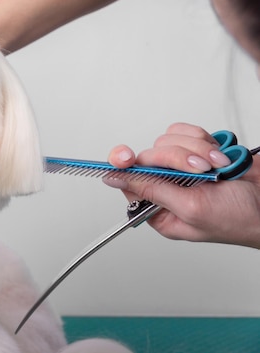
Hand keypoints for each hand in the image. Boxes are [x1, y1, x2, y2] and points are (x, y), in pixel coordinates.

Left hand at [105, 122, 259, 248]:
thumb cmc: (238, 219)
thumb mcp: (189, 209)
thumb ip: (151, 190)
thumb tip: (115, 179)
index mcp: (157, 208)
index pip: (128, 180)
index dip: (124, 166)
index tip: (124, 157)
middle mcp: (166, 186)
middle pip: (149, 156)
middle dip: (176, 159)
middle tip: (201, 171)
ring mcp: (182, 167)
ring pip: (167, 141)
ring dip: (195, 150)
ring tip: (216, 167)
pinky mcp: (197, 151)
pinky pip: (186, 133)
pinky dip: (203, 141)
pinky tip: (219, 157)